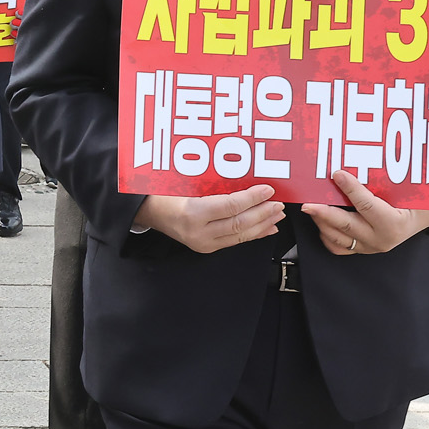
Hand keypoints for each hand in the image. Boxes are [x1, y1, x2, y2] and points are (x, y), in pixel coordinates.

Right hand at [133, 185, 284, 253]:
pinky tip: (267, 229)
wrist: (150, 211)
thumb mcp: (187, 182)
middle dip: (263, 213)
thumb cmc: (166, 193)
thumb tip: (247, 180)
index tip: (268, 190)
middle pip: (239, 223)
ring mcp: (203, 243)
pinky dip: (254, 234)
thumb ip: (216, 184)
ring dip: (263, 224)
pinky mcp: (207, 248)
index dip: (252, 198)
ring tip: (277, 214)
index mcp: (192, 213)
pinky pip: (235, 241)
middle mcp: (198, 232)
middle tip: (278, 203)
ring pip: (241, 235)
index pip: (231, 206)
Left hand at [301, 170, 428, 255]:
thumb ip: (384, 179)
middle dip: (324, 213)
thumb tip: (361, 160)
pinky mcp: (362, 249)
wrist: (425, 218)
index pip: (367, 205)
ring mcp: (370, 247)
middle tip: (308, 203)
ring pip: (338, 238)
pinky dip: (326, 234)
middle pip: (346, 225)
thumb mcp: (407, 188)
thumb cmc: (418, 201)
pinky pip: (338, 246)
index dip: (350, 188)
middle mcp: (381, 239)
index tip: (337, 174)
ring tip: (312, 207)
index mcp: (394, 224)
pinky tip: (320, 220)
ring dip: (321, 222)